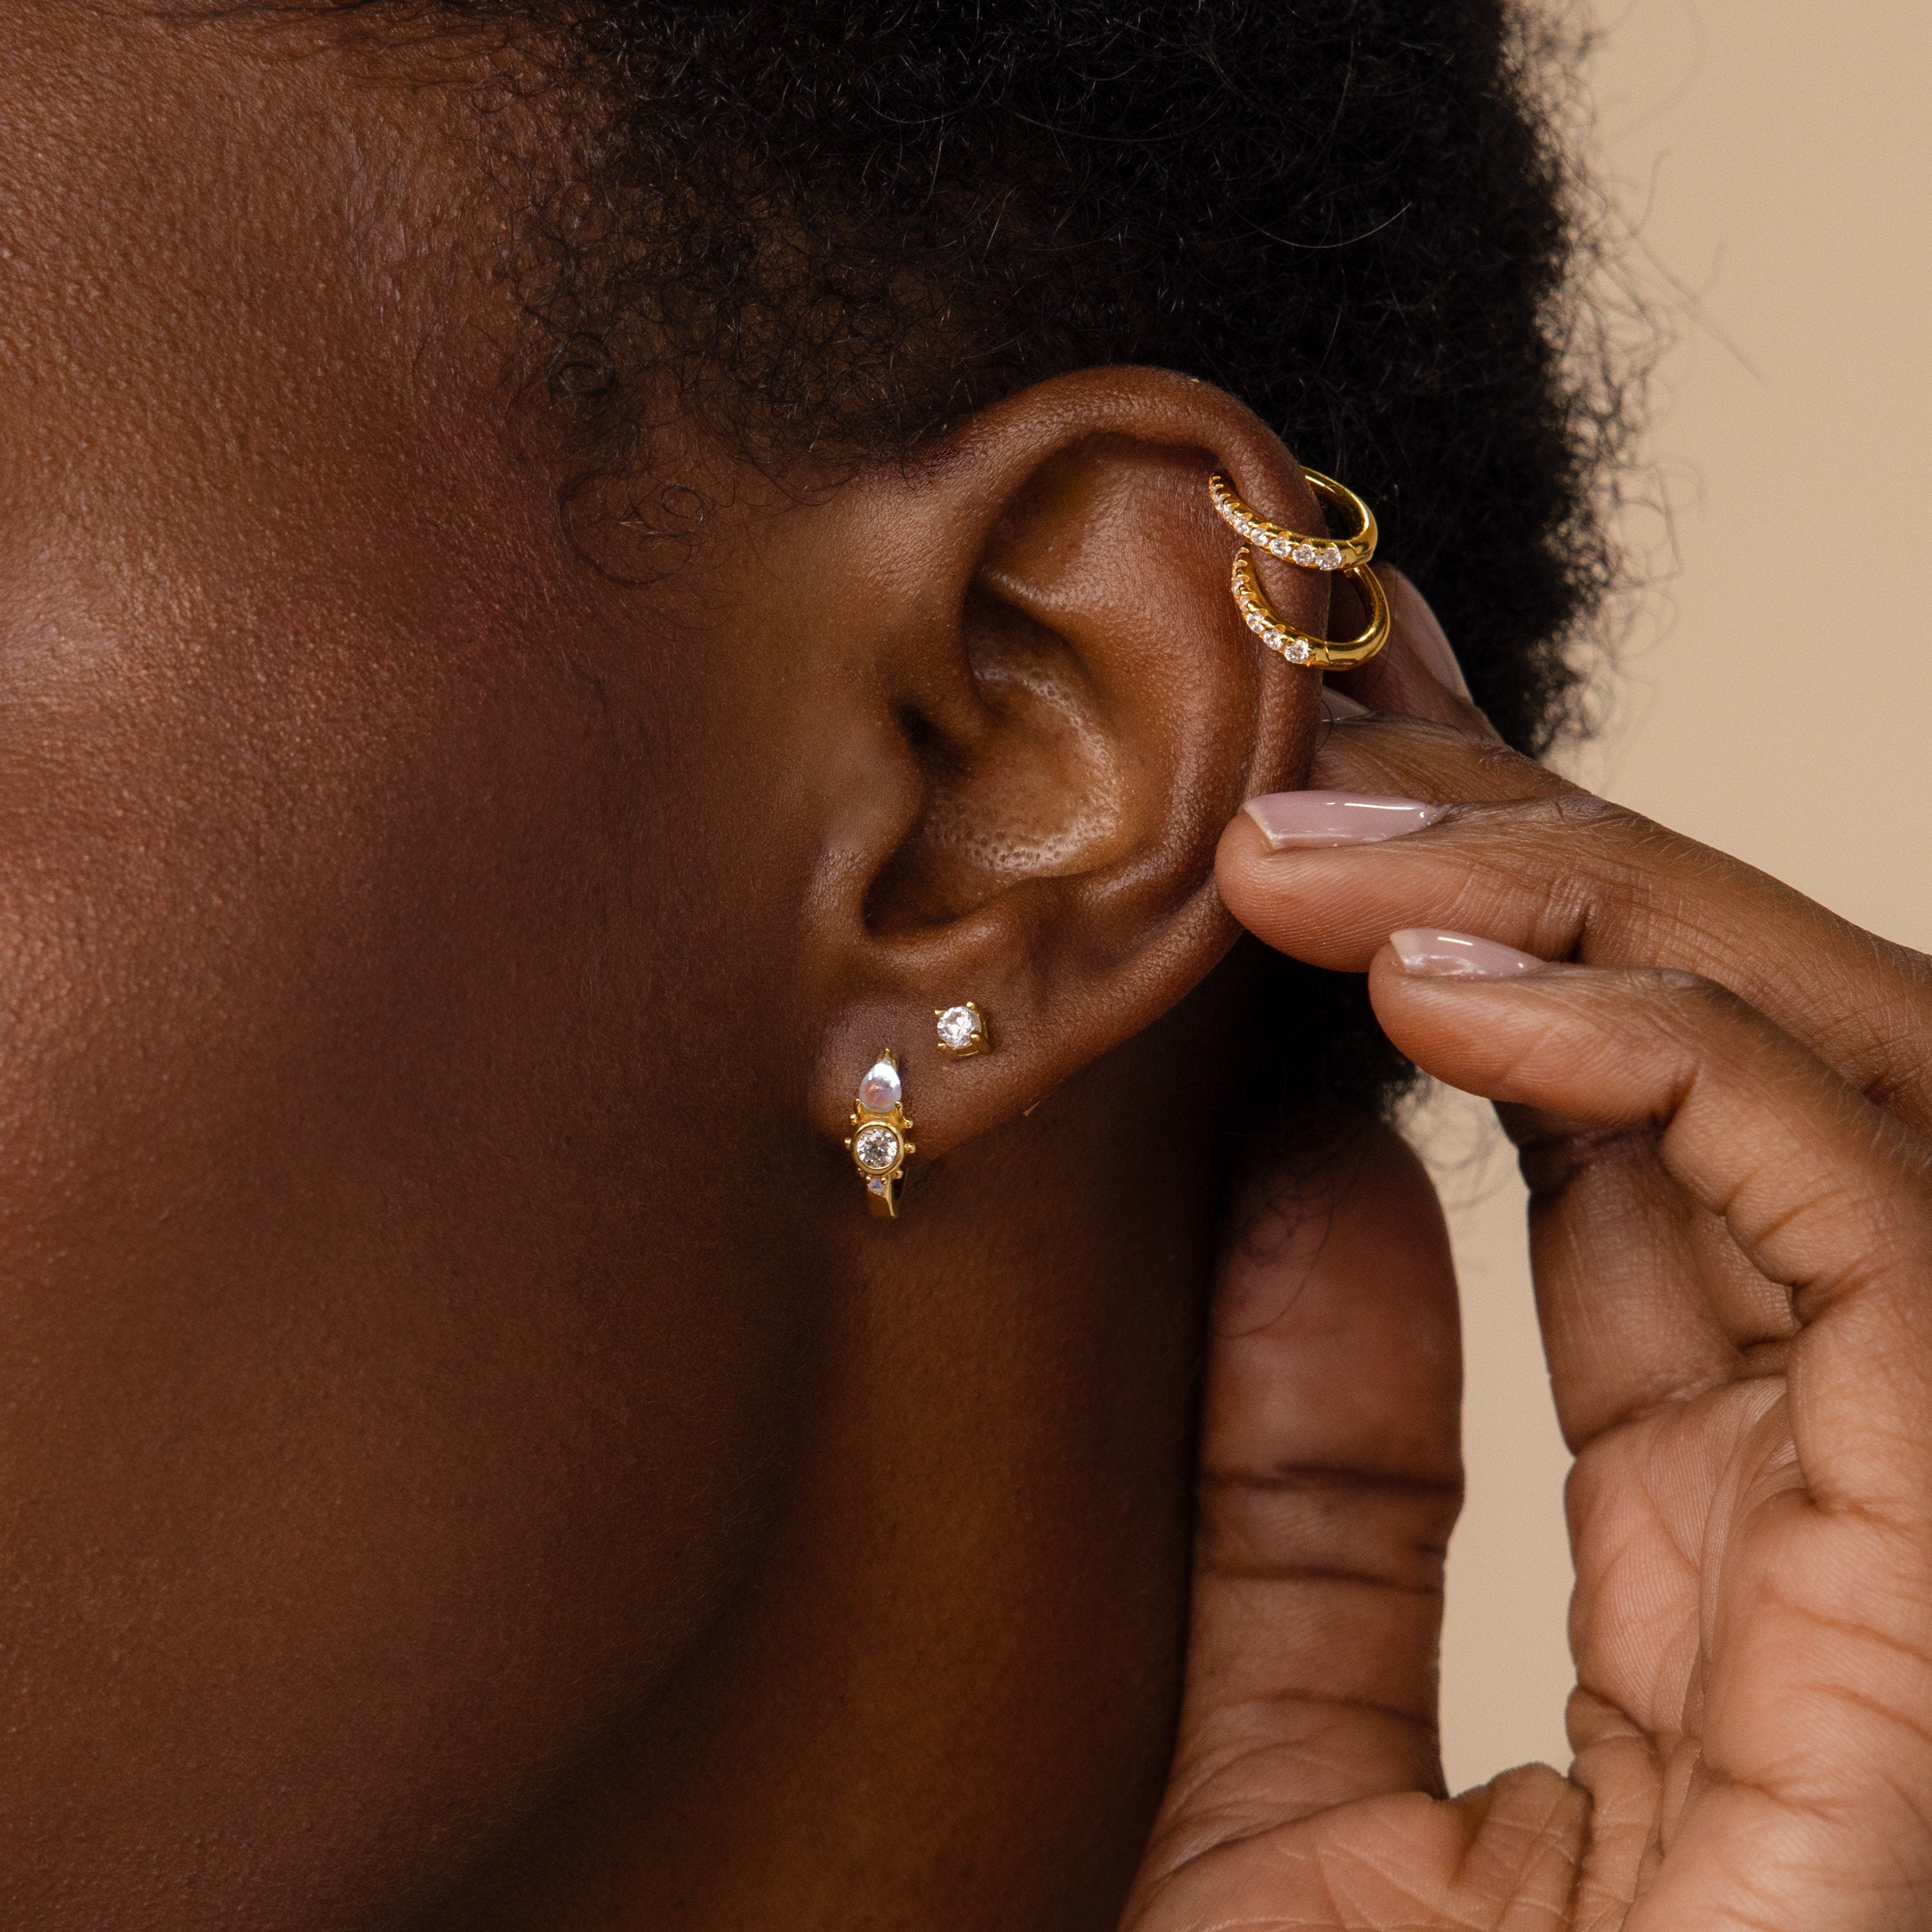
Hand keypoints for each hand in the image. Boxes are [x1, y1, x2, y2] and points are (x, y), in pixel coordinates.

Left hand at [1120, 579, 1931, 1929]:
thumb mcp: (1271, 1786)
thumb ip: (1309, 1495)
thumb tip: (1294, 1170)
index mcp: (1719, 1604)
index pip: (1662, 1209)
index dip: (1514, 988)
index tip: (1321, 847)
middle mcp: (1866, 1549)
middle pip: (1772, 1112)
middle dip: (1560, 890)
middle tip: (1322, 756)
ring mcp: (1930, 1563)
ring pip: (1862, 1111)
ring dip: (1607, 917)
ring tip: (1350, 830)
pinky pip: (1889, 1242)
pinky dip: (1683, 1069)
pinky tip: (1451, 984)